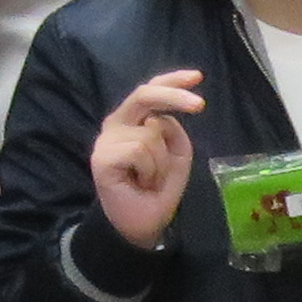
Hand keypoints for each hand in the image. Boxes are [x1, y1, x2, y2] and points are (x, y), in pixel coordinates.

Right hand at [88, 67, 205, 248]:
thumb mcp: (177, 156)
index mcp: (133, 120)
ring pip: (150, 132)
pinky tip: (140, 183)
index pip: (150, 90)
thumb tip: (160, 119)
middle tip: (200, 105)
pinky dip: (149, 170)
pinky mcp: (101, 157)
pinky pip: (139, 150)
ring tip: (151, 180)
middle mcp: (117, 124)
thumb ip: (173, 132)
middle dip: (173, 96)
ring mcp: (107, 140)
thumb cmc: (158, 190)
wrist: (141, 225)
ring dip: (161, 162)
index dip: (172, 80)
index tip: (198, 76)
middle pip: (144, 95)